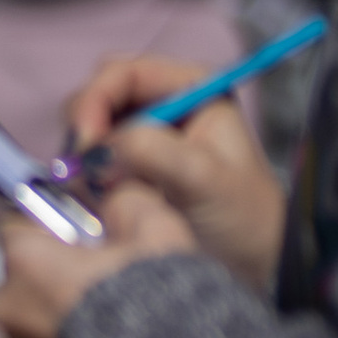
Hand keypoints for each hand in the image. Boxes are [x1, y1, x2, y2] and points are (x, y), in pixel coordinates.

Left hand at [0, 184, 194, 337]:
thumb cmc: (158, 301)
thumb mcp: (155, 230)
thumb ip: (128, 201)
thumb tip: (116, 197)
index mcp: (25, 262)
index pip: (18, 221)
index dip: (53, 218)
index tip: (85, 223)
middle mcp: (10, 306)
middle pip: (28, 269)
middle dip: (60, 263)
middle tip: (108, 266)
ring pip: (37, 309)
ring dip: (66, 303)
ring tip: (114, 308)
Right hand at [62, 51, 289, 294]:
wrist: (254, 264)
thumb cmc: (244, 218)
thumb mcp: (204, 180)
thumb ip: (154, 152)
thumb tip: (100, 146)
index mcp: (192, 88)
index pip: (125, 73)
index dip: (96, 99)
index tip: (86, 142)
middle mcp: (166, 105)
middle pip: (100, 95)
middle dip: (85, 127)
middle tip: (83, 168)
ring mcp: (146, 137)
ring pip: (91, 129)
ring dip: (83, 155)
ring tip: (96, 189)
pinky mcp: (131, 170)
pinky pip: (91, 162)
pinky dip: (85, 177)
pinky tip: (97, 199)